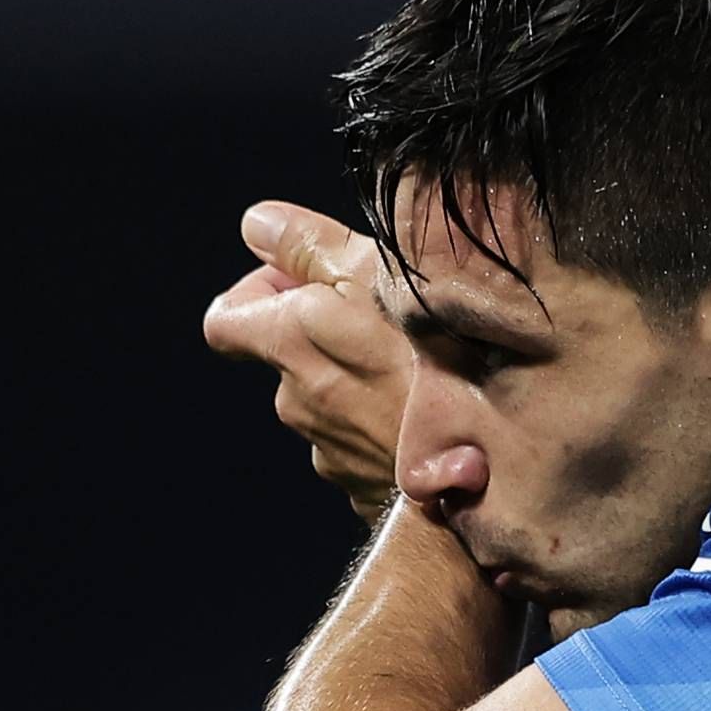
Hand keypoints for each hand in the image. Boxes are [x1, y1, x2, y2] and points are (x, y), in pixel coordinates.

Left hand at [201, 199, 410, 523]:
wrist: (487, 462)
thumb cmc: (433, 357)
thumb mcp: (374, 271)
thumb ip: (305, 244)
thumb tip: (257, 224)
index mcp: (287, 344)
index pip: (222, 320)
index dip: (257, 292)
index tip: (305, 282)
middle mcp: (294, 403)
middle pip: (287, 355)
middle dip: (324, 330)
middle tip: (387, 314)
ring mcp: (329, 451)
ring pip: (330, 398)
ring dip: (360, 374)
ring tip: (419, 363)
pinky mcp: (364, 486)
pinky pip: (364, 440)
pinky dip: (385, 420)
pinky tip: (431, 408)